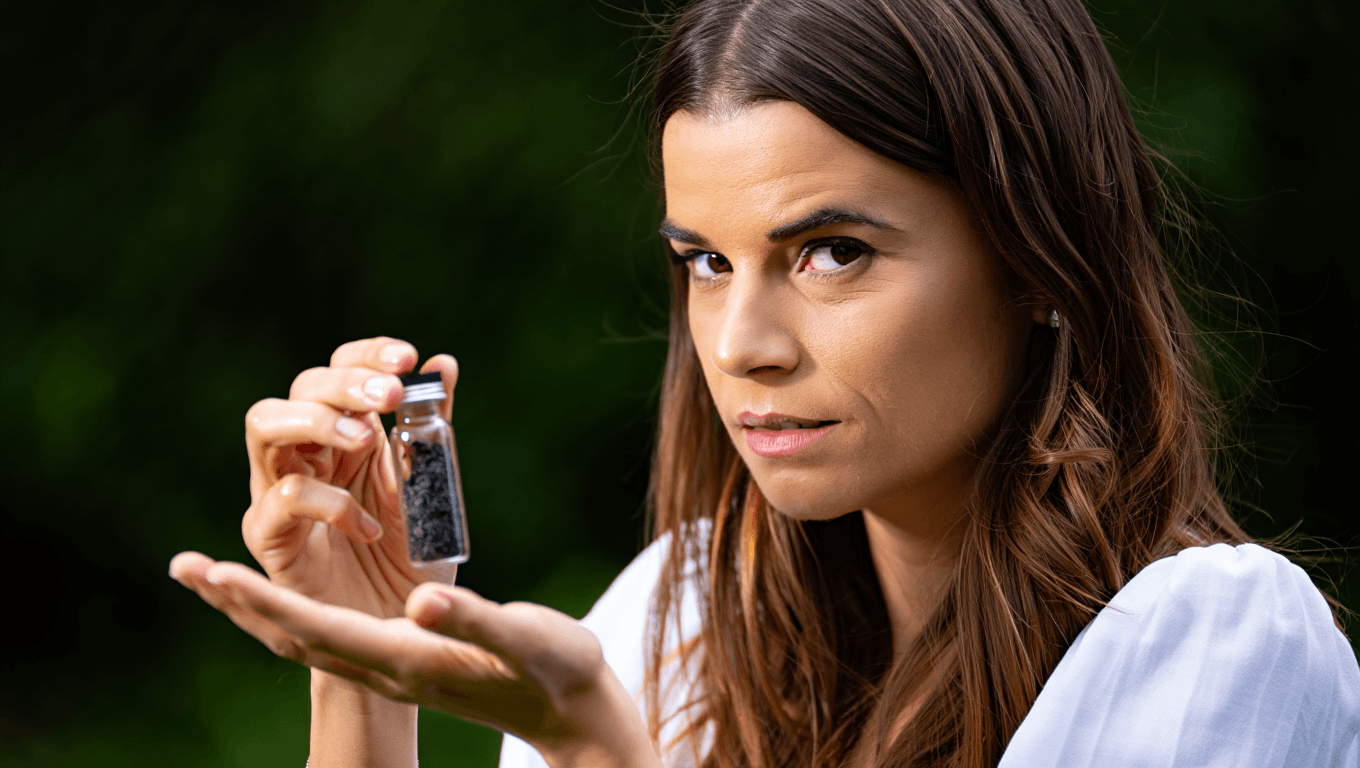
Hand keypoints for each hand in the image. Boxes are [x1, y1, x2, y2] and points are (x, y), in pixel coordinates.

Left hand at [169, 555, 660, 767]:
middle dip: (238, 603)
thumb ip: (470, 621)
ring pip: (307, 638)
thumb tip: (418, 603)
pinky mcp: (407, 660)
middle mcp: (388, 667)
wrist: (575, 713)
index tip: (211, 570)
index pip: (317, 627)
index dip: (262, 599)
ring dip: (258, 607)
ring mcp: (395, 668)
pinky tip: (292, 592)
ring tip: (216, 578)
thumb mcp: (522, 638)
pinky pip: (333, 635)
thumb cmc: (555, 670)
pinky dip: (297, 610)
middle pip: (294, 636)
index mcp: (407, 658)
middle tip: (185, 568)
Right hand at [240, 336, 457, 617]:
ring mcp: (279, 491)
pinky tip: (369, 525)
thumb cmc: (414, 558)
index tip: (408, 358)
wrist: (404, 634)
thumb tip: (442, 364)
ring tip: (366, 439)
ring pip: (265, 425)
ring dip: (317, 421)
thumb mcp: (430, 487)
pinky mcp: (268, 536)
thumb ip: (431, 428)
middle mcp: (307, 453)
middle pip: (301, 387)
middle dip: (345, 383)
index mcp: (346, 434)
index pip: (339, 370)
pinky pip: (281, 499)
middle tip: (390, 395)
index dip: (366, 355)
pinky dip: (328, 502)